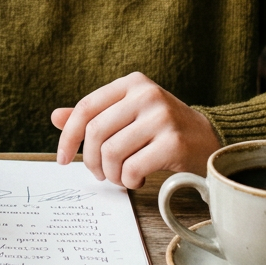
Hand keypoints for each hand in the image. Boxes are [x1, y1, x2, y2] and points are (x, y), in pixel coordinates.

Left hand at [51, 72, 221, 189]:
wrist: (210, 142)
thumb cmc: (163, 130)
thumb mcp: (129, 115)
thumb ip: (94, 116)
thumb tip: (55, 116)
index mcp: (132, 83)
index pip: (86, 108)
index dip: (68, 136)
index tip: (62, 159)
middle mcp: (147, 95)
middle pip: (96, 132)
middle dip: (91, 161)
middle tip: (100, 174)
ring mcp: (162, 117)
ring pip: (112, 153)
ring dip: (111, 174)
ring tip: (122, 177)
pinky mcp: (173, 143)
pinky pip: (132, 168)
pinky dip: (128, 181)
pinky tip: (138, 180)